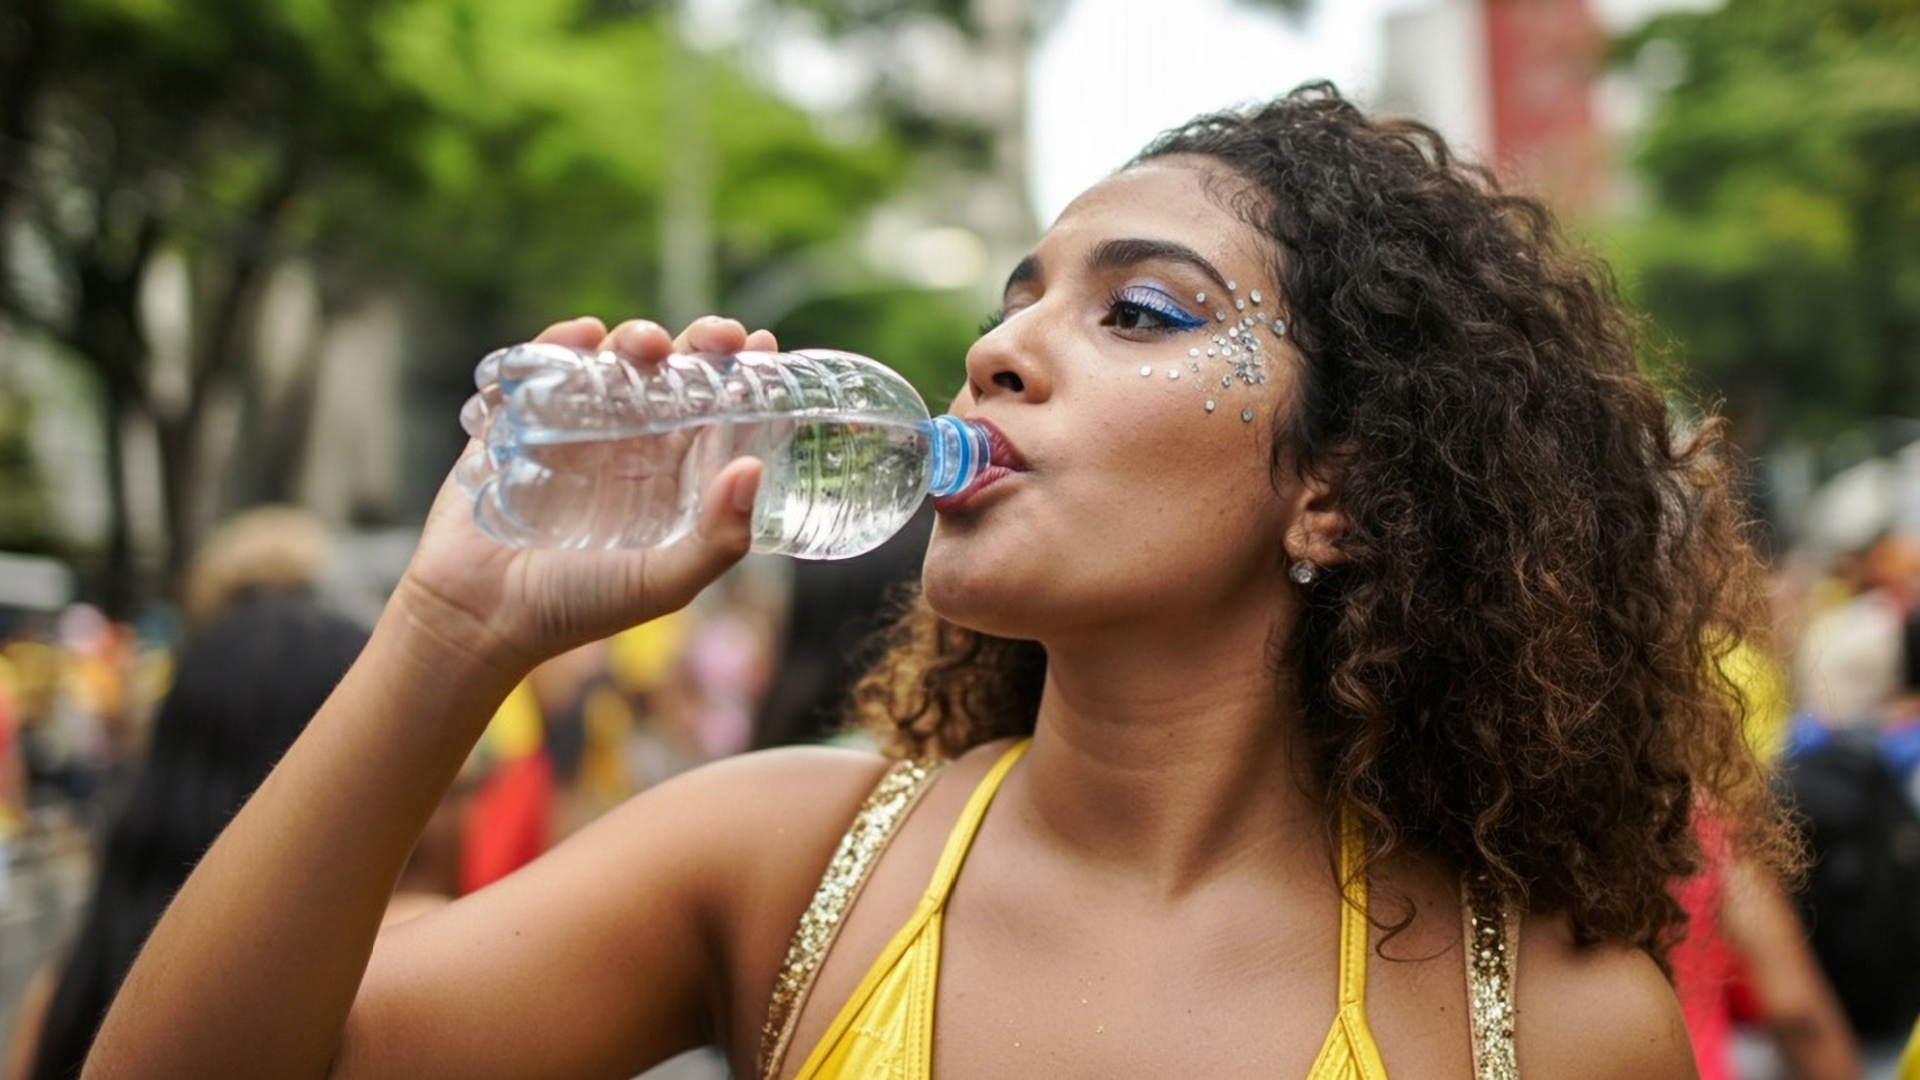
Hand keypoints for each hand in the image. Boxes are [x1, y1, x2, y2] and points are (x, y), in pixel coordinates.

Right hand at [394, 315, 780, 674]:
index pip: (717, 416)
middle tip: (718, 334)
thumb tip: (753, 469)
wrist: (477, 616)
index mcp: (671, 480)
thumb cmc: (576, 607)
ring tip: (649, 343)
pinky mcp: (517, 421)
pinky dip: (561, 343)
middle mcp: (629, 448)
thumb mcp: (663, 584)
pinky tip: (583, 337)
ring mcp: (573, 430)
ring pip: (614, 363)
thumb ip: (718, 540)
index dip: (742, 379)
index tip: (764, 346)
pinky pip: (541, 368)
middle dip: (699, 346)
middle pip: (673, 378)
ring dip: (636, 339)